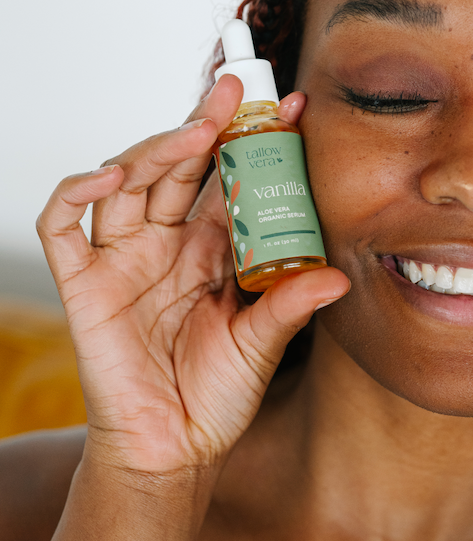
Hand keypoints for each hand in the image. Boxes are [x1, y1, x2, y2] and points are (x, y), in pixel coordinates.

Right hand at [37, 80, 348, 473]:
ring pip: (128, 179)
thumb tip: (339, 277)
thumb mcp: (262, 345)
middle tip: (237, 91)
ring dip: (157, 148)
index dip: (256, 142)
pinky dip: (79, 190)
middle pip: (180, 165)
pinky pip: (64, 223)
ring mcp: (123, 256)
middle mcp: (167, 241)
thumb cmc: (219, 395)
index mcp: (214, 248)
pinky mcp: (83, 282)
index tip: (293, 107)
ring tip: (196, 132)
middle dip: (207, 125)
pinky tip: (112, 175)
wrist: (173, 449)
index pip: (232, 179)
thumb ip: (290, 306)